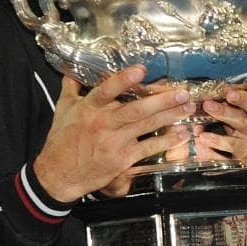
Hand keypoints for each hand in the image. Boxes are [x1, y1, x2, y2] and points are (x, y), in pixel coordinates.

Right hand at [34, 65, 195, 202]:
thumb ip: (71, 89)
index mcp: (88, 109)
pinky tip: (180, 134)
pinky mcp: (122, 159)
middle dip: (162, 101)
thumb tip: (74, 70)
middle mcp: (102, 123)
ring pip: (146, 126)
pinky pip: (148, 148)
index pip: (107, 91)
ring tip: (188, 107)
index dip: (124, 80)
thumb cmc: (61, 141)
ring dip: (170, 116)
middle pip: (136, 109)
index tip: (142, 70)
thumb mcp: (63, 110)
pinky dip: (165, 141)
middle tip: (183, 92)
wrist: (58, 175)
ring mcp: (114, 142)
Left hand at [196, 64, 246, 166]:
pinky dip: (212, 155)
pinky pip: (224, 158)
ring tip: (202, 134)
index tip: (242, 85)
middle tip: (209, 105)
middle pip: (241, 118)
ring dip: (217, 138)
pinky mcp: (238, 159)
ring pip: (233, 141)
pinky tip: (201, 150)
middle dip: (226, 111)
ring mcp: (246, 144)